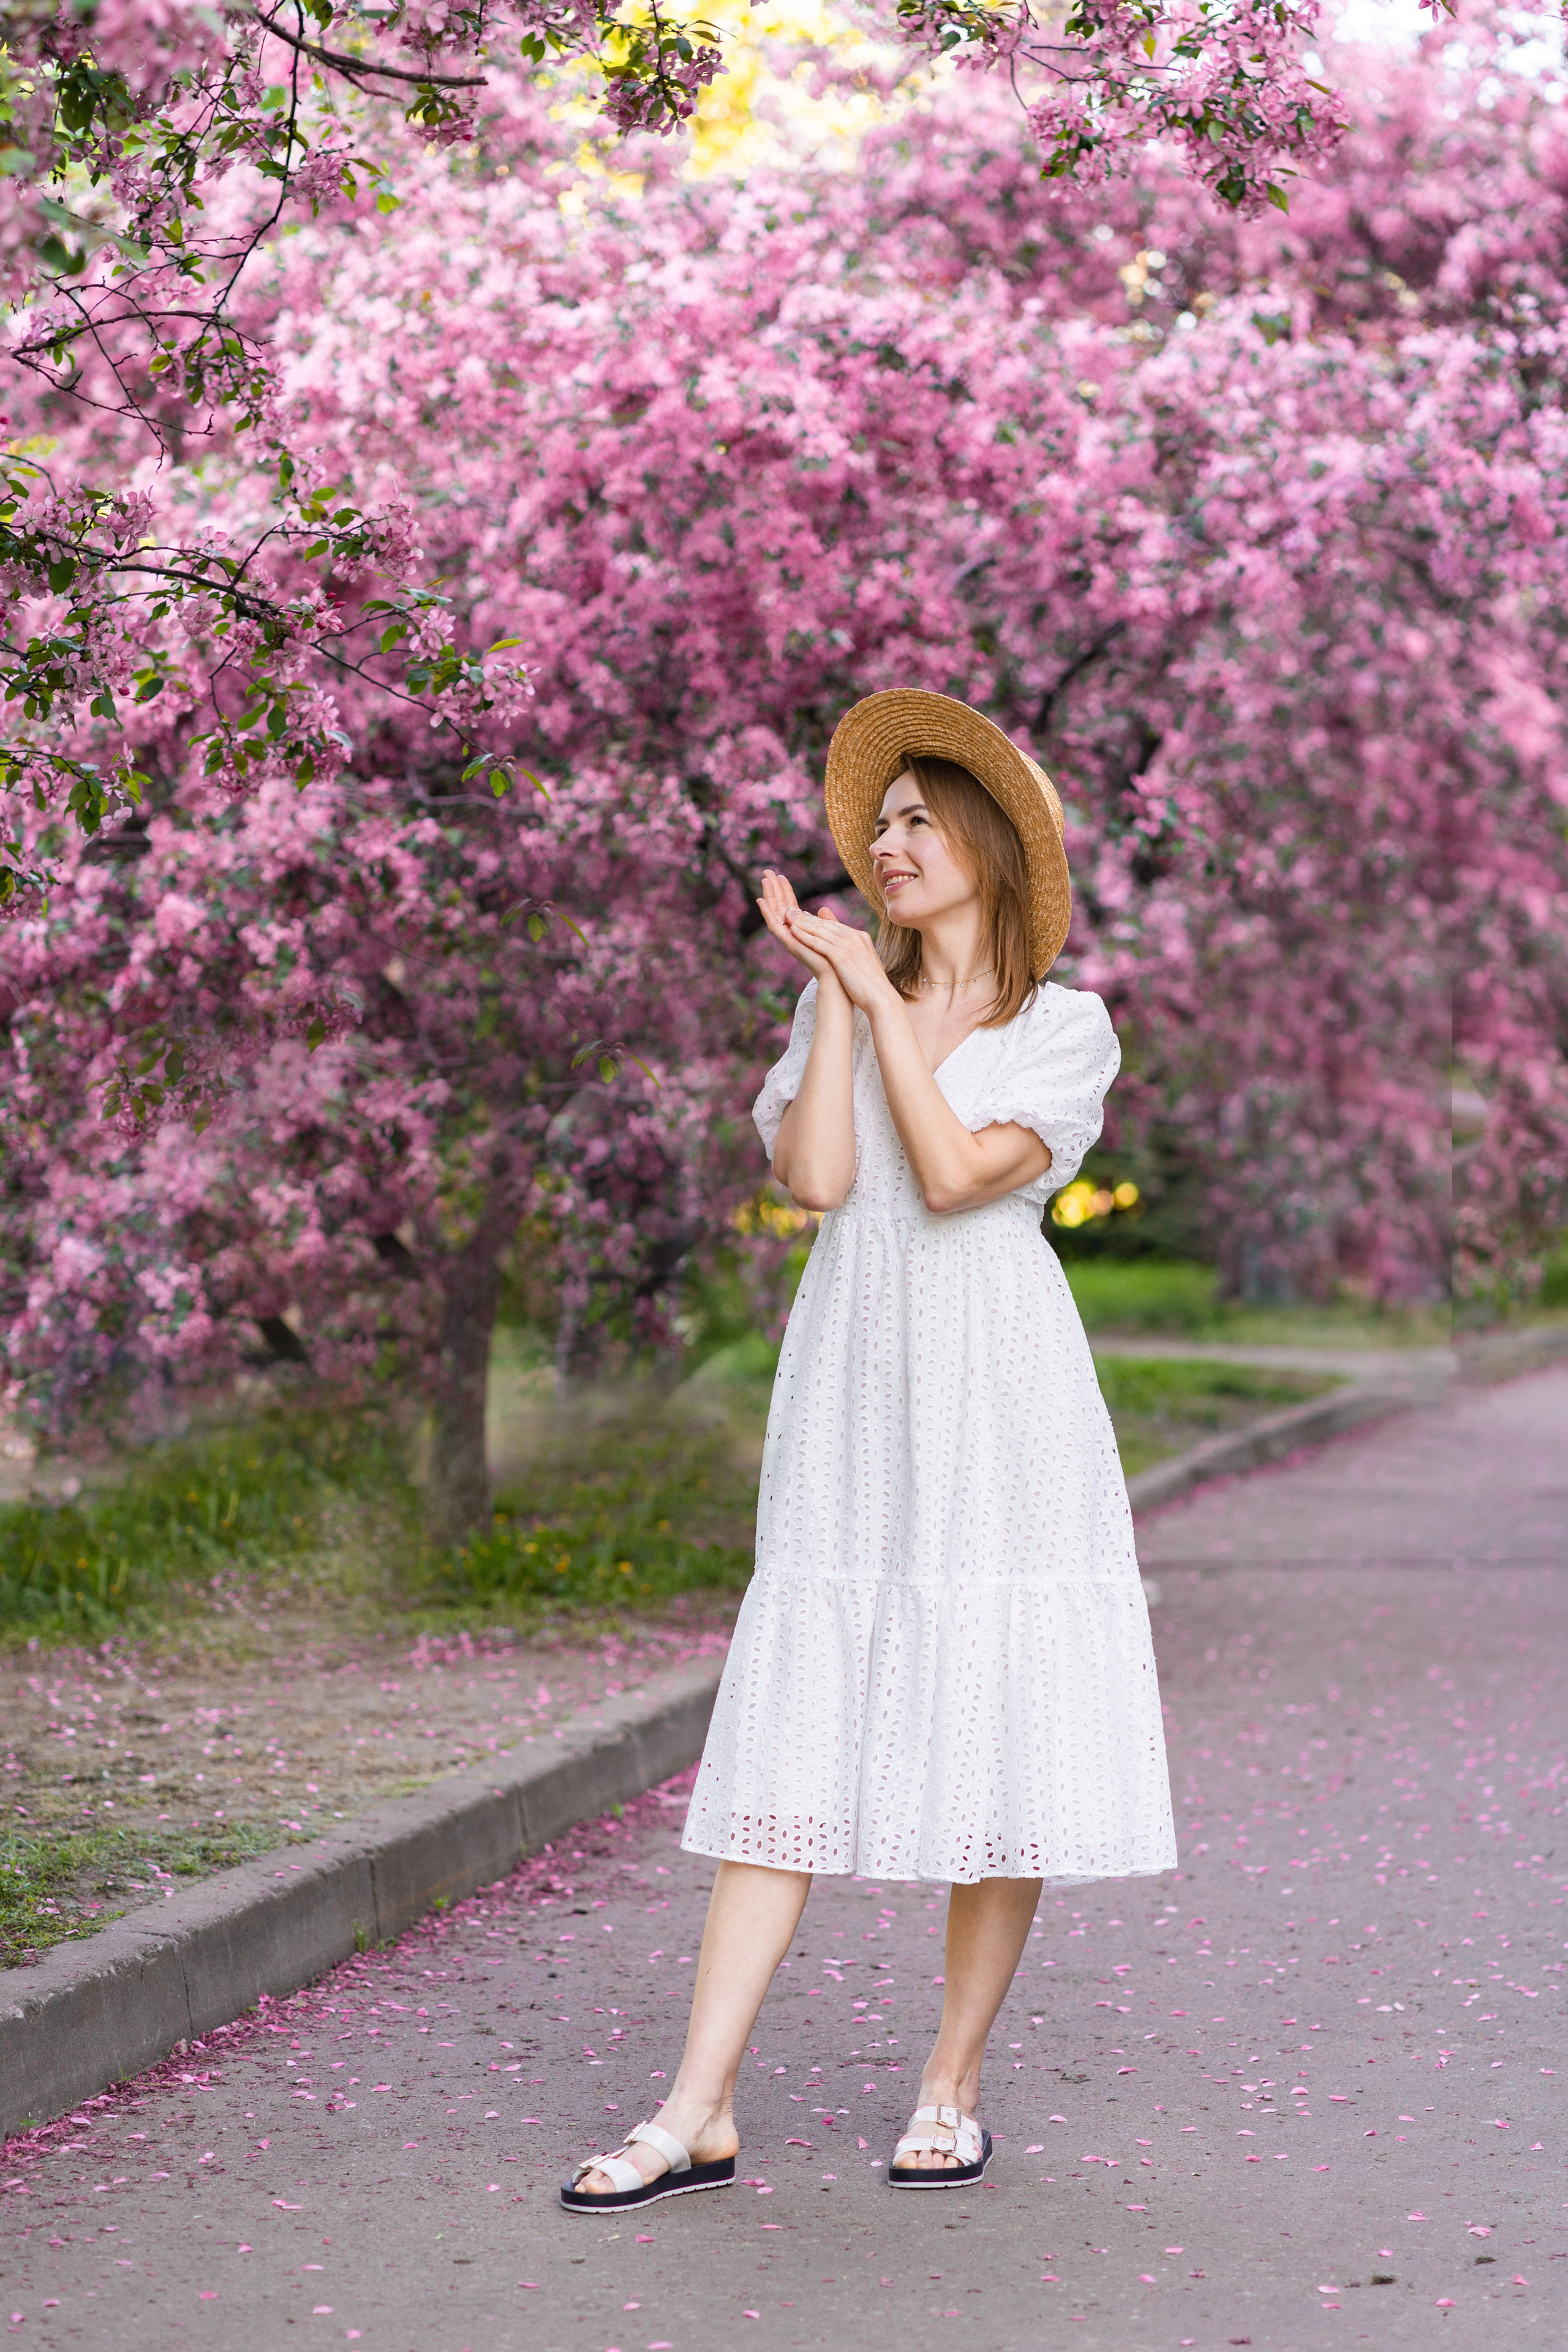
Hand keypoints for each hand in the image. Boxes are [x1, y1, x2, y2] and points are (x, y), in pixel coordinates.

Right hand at [754, 870, 845, 987]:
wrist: (836, 977)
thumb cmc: (835, 960)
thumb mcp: (830, 933)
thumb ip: (824, 920)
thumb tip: (822, 908)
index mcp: (803, 928)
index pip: (791, 906)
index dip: (785, 890)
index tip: (780, 875)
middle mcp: (793, 932)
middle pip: (780, 906)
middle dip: (773, 888)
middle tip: (767, 871)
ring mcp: (789, 937)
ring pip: (775, 912)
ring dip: (769, 895)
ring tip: (764, 879)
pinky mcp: (788, 943)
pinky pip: (774, 925)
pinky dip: (767, 912)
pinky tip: (761, 900)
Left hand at [776, 900, 899, 1017]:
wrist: (881, 998)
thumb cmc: (872, 986)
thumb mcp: (863, 963)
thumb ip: (853, 952)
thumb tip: (845, 951)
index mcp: (861, 938)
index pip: (835, 926)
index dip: (817, 921)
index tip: (803, 917)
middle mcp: (855, 937)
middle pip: (826, 924)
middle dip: (806, 917)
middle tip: (789, 910)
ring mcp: (849, 945)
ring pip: (820, 930)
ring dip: (802, 922)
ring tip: (787, 916)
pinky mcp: (841, 955)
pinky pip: (819, 942)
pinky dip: (805, 936)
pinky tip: (793, 931)